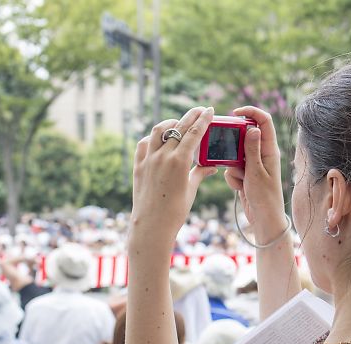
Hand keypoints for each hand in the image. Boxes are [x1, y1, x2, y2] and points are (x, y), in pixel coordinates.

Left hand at [129, 107, 217, 247]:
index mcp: (179, 162)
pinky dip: (153, 138)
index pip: (194, 133)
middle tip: (199, 110)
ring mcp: (148, 159)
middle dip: (190, 116)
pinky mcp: (138, 165)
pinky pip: (144, 144)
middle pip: (178, 127)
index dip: (203, 120)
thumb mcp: (191, 190)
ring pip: (159, 130)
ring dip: (170, 123)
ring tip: (178, 122)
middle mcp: (162, 156)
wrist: (151, 225)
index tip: (210, 110)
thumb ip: (200, 173)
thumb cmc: (175, 211)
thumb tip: (211, 166)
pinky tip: (159, 140)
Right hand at [224, 107, 284, 232]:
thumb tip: (252, 127)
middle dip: (235, 146)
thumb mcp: (255, 172)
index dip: (251, 112)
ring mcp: (253, 165)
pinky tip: (240, 188)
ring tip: (242, 180)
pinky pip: (232, 168)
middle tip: (233, 157)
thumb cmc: (264, 198)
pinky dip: (233, 178)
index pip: (264, 121)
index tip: (235, 112)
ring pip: (235, 154)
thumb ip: (251, 149)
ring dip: (234, 167)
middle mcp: (263, 155)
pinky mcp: (246, 175)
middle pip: (245, 136)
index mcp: (270, 150)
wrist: (263, 220)